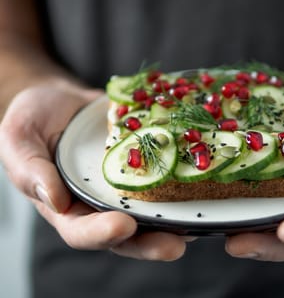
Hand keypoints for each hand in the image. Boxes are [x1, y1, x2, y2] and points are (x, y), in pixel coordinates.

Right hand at [0, 82, 186, 259]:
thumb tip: (53, 200)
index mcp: (67, 206)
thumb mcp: (19, 137)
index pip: (82, 231)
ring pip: (154, 212)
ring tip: (200, 224)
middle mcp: (102, 203)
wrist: (64, 99)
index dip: (102, 234)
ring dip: (177, 221)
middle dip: (151, 242)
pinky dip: (187, 184)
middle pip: (128, 234)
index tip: (123, 226)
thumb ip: (29, 169)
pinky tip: (205, 181)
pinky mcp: (148, 166)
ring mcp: (128, 187)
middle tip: (176, 244)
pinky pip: (167, 178)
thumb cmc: (34, 118)